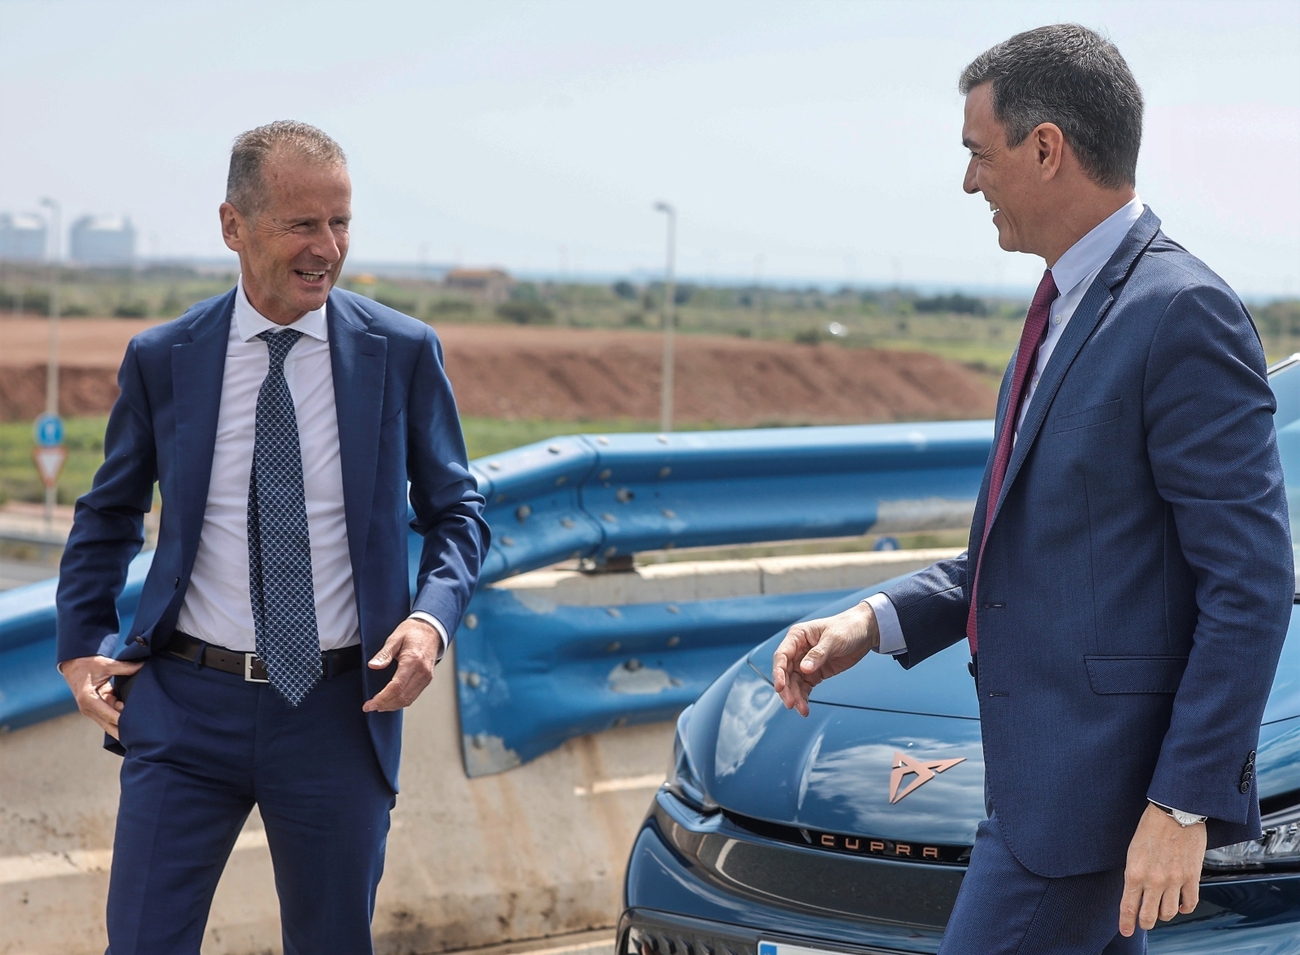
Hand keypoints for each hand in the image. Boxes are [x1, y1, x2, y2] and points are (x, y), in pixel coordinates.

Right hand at [60, 655, 143, 739]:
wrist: (74, 665)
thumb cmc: (88, 664)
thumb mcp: (105, 664)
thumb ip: (124, 667)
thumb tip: (142, 665)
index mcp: (88, 698)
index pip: (107, 714)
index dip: (120, 721)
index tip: (133, 726)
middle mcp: (88, 708)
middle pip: (108, 724)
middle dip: (122, 731)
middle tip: (138, 739)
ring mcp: (92, 709)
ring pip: (110, 721)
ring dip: (122, 725)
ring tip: (139, 733)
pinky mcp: (96, 708)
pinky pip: (110, 715)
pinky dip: (120, 717)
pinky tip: (133, 723)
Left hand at [362, 618, 441, 711]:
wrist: (432, 629)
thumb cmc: (413, 632)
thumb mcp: (395, 638)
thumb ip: (384, 654)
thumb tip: (373, 666)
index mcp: (412, 660)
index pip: (396, 687)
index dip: (381, 699)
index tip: (370, 704)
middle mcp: (422, 671)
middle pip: (402, 697)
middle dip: (384, 705)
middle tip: (370, 707)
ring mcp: (426, 677)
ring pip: (408, 700)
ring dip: (392, 706)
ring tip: (378, 706)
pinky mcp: (427, 679)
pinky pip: (414, 696)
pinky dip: (401, 701)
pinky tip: (391, 701)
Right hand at [772, 601, 878, 715]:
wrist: (864, 631)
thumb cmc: (848, 628)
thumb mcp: (834, 639)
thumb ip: (819, 654)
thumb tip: (804, 669)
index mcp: (798, 636)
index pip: (782, 656)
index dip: (778, 672)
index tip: (780, 687)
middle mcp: (798, 650)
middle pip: (785, 673)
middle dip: (787, 689)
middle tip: (792, 704)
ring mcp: (805, 662)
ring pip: (794, 683)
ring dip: (796, 697)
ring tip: (802, 710)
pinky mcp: (815, 673)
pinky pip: (804, 687)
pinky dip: (804, 698)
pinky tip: (805, 708)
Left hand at [1119, 802, 1206, 935]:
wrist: (1175, 812)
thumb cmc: (1150, 827)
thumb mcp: (1133, 850)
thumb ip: (1134, 872)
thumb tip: (1135, 891)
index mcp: (1134, 872)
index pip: (1128, 906)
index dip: (1126, 922)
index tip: (1126, 931)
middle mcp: (1154, 881)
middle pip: (1149, 916)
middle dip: (1145, 923)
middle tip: (1143, 923)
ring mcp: (1174, 881)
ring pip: (1168, 913)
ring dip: (1163, 914)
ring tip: (1161, 909)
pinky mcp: (1192, 877)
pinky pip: (1189, 903)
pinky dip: (1183, 908)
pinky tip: (1179, 905)